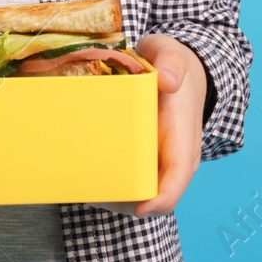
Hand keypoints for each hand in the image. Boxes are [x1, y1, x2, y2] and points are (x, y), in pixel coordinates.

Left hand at [88, 34, 207, 217]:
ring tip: (79, 184)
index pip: (178, 176)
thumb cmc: (171, 65)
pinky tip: (84, 175)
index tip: (139, 207)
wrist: (178, 73)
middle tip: (87, 191)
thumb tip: (167, 80)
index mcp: (183, 137)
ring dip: (111, 196)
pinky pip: (130, 181)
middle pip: (154, 196)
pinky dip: (109, 185)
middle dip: (122, 201)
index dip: (162, 198)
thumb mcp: (171, 53)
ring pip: (138, 193)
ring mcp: (160, 163)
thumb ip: (170, 62)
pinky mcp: (146, 162)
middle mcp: (175, 159)